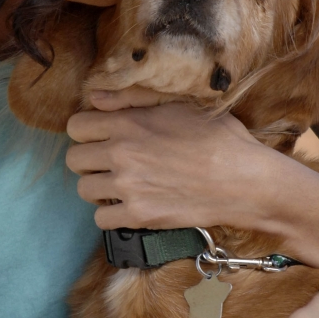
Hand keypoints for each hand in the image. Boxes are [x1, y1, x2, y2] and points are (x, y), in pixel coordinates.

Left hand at [65, 94, 272, 229]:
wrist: (244, 181)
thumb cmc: (219, 138)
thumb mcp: (179, 105)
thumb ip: (132, 97)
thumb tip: (95, 99)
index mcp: (128, 123)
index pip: (76, 126)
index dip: (87, 131)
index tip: (101, 138)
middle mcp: (122, 153)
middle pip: (74, 159)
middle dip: (89, 160)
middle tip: (111, 164)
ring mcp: (128, 186)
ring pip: (84, 190)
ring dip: (99, 188)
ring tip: (121, 186)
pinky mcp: (139, 215)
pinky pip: (100, 219)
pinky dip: (112, 216)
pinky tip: (130, 206)